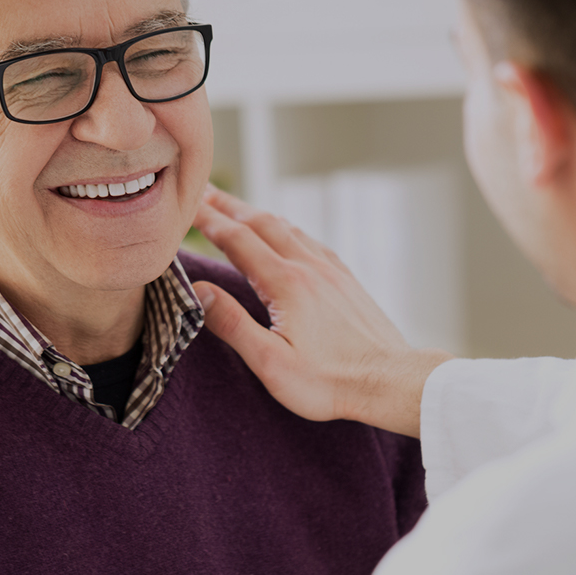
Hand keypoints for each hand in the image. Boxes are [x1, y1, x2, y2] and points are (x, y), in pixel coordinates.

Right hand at [192, 186, 453, 437]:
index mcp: (286, 283)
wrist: (390, 380)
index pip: (237, 239)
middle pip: (261, 223)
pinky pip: (310, 241)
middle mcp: (309, 266)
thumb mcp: (271, 362)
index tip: (185, 205)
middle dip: (229, 206)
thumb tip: (198, 290)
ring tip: (236, 208)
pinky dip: (287, 229)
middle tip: (202, 193)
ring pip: (288, 228)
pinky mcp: (346, 280)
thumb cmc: (329, 382)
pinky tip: (286, 234)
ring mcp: (330, 270)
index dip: (208, 220)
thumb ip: (232, 324)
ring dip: (257, 214)